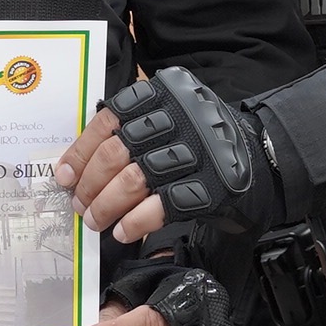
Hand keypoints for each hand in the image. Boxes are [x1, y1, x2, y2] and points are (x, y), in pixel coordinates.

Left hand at [60, 70, 288, 243]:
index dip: (80, 152)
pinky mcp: (212, 186)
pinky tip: (125, 231)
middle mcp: (181, 118)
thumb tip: (75, 167)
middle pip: (118, 153)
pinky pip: (162, 206)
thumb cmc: (202, 143)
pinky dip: (137, 222)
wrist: (261, 161)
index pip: (109, 121)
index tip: (63, 176)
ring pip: (135, 181)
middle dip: (90, 185)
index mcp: (164, 94)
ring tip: (96, 222)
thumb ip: (130, 131)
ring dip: (107, 207)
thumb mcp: (169, 118)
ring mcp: (198, 152)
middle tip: (79, 206)